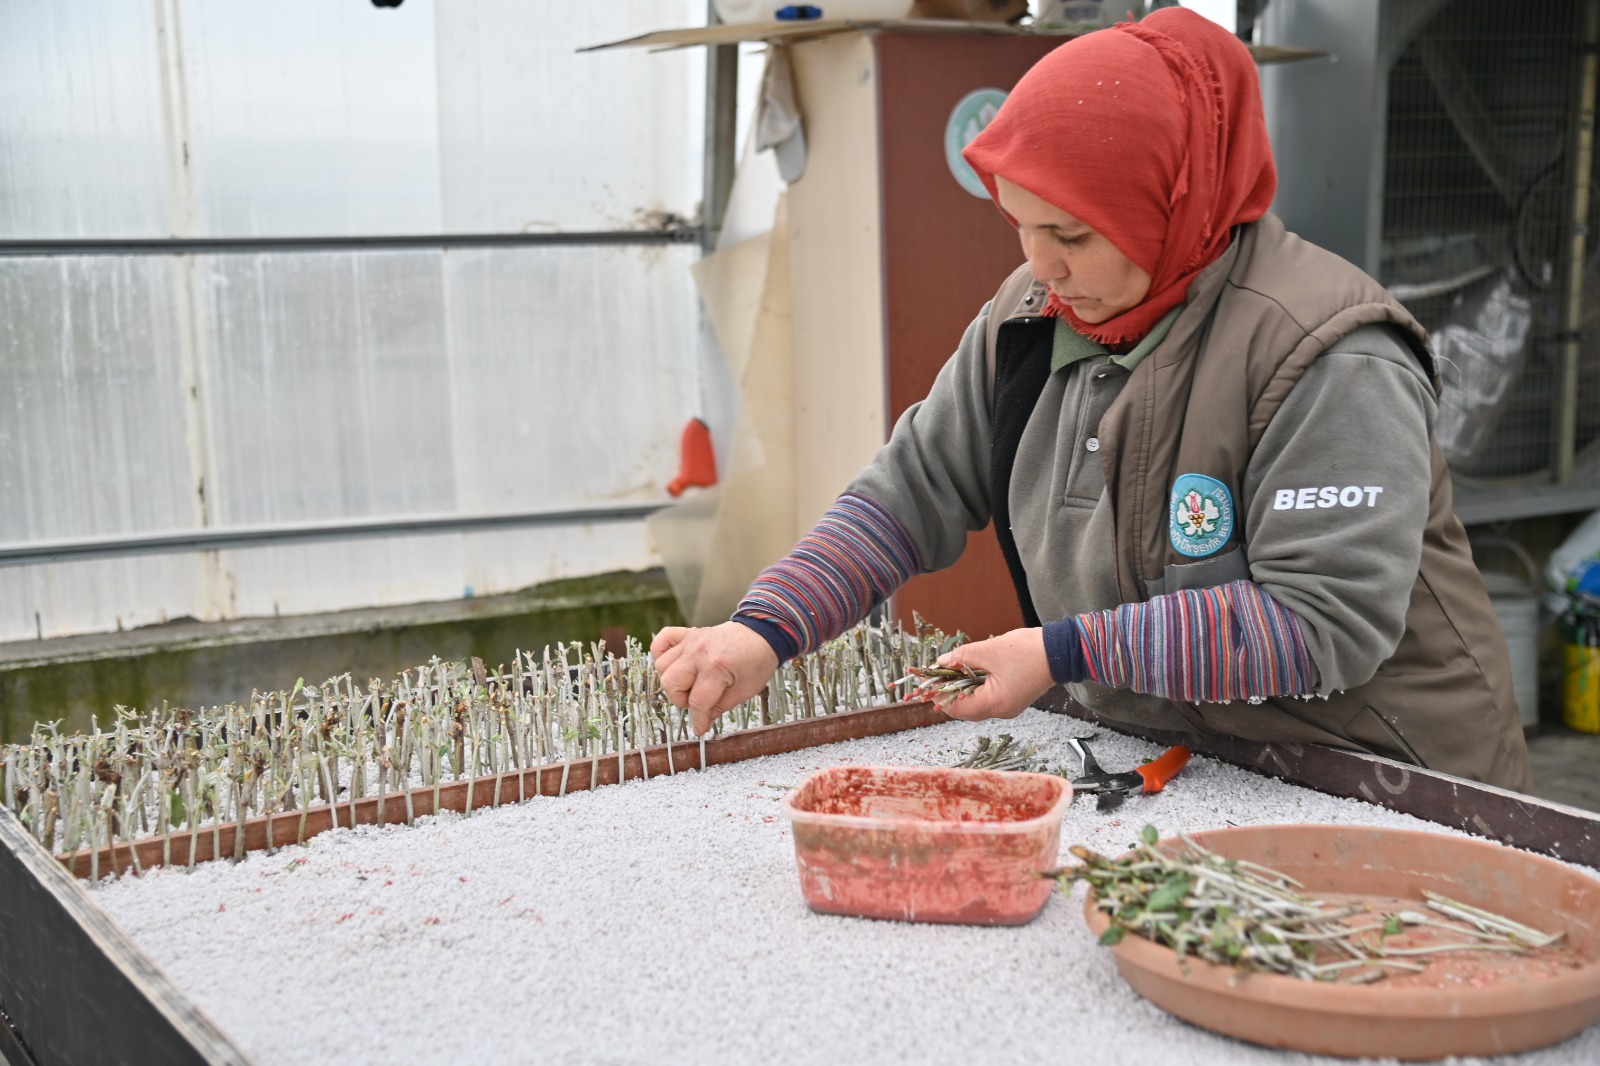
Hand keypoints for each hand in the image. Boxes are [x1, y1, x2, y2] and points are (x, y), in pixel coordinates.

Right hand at [651, 621, 779, 735]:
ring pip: (662, 666)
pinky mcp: (688, 634)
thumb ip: (720, 707)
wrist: (762, 633)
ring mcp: (691, 641)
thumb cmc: (757, 661)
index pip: (698, 702)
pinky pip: (662, 641)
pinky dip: (661, 653)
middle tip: (699, 701)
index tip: (700, 729)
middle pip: (671, 684)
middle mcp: (699, 652)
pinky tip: (675, 665)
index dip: (699, 720)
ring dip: (673, 681)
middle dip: (682, 700)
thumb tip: (703, 720)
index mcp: (717, 667)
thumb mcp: (745, 691)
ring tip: (690, 684)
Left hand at [931, 627, 1054, 721]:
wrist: (1061, 651)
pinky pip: (988, 697)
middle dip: (949, 693)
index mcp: (996, 703)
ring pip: (976, 703)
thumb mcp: (989, 650)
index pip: (957, 709)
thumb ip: (962, 657)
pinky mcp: (1013, 698)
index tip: (927, 683)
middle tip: (937, 676)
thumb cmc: (1028, 650)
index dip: (939, 696)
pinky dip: (976, 687)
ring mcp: (1009, 707)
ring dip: (962, 689)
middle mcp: (1002, 711)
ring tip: (952, 671)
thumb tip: (940, 663)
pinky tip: (971, 672)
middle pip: (965, 709)